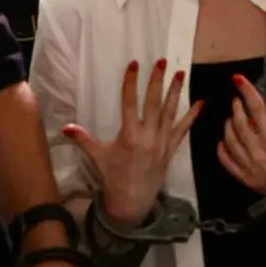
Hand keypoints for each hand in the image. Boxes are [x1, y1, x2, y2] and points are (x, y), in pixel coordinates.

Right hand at [62, 59, 201, 227]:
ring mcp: (162, 143)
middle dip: (157, 81)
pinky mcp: (171, 150)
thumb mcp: (97, 157)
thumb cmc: (113, 178)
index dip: (131, 83)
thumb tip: (64, 128)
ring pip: (170, 112)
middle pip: (153, 103)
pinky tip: (201, 103)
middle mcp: (148, 137)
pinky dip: (192, 116)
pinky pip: (183, 130)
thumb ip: (83, 140)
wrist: (131, 203)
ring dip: (175, 92)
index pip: (130, 103)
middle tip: (162, 62)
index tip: (134, 65)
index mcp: (129, 136)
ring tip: (181, 73)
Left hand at [217, 74, 265, 223]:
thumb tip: (259, 121)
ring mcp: (249, 166)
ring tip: (231, 118)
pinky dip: (222, 148)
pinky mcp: (245, 179)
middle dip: (236, 108)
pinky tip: (222, 141)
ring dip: (228, 125)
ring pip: (229, 140)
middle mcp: (257, 152)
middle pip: (239, 123)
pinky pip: (227, 161)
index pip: (256, 109)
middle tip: (236, 101)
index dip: (247, 92)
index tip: (238, 80)